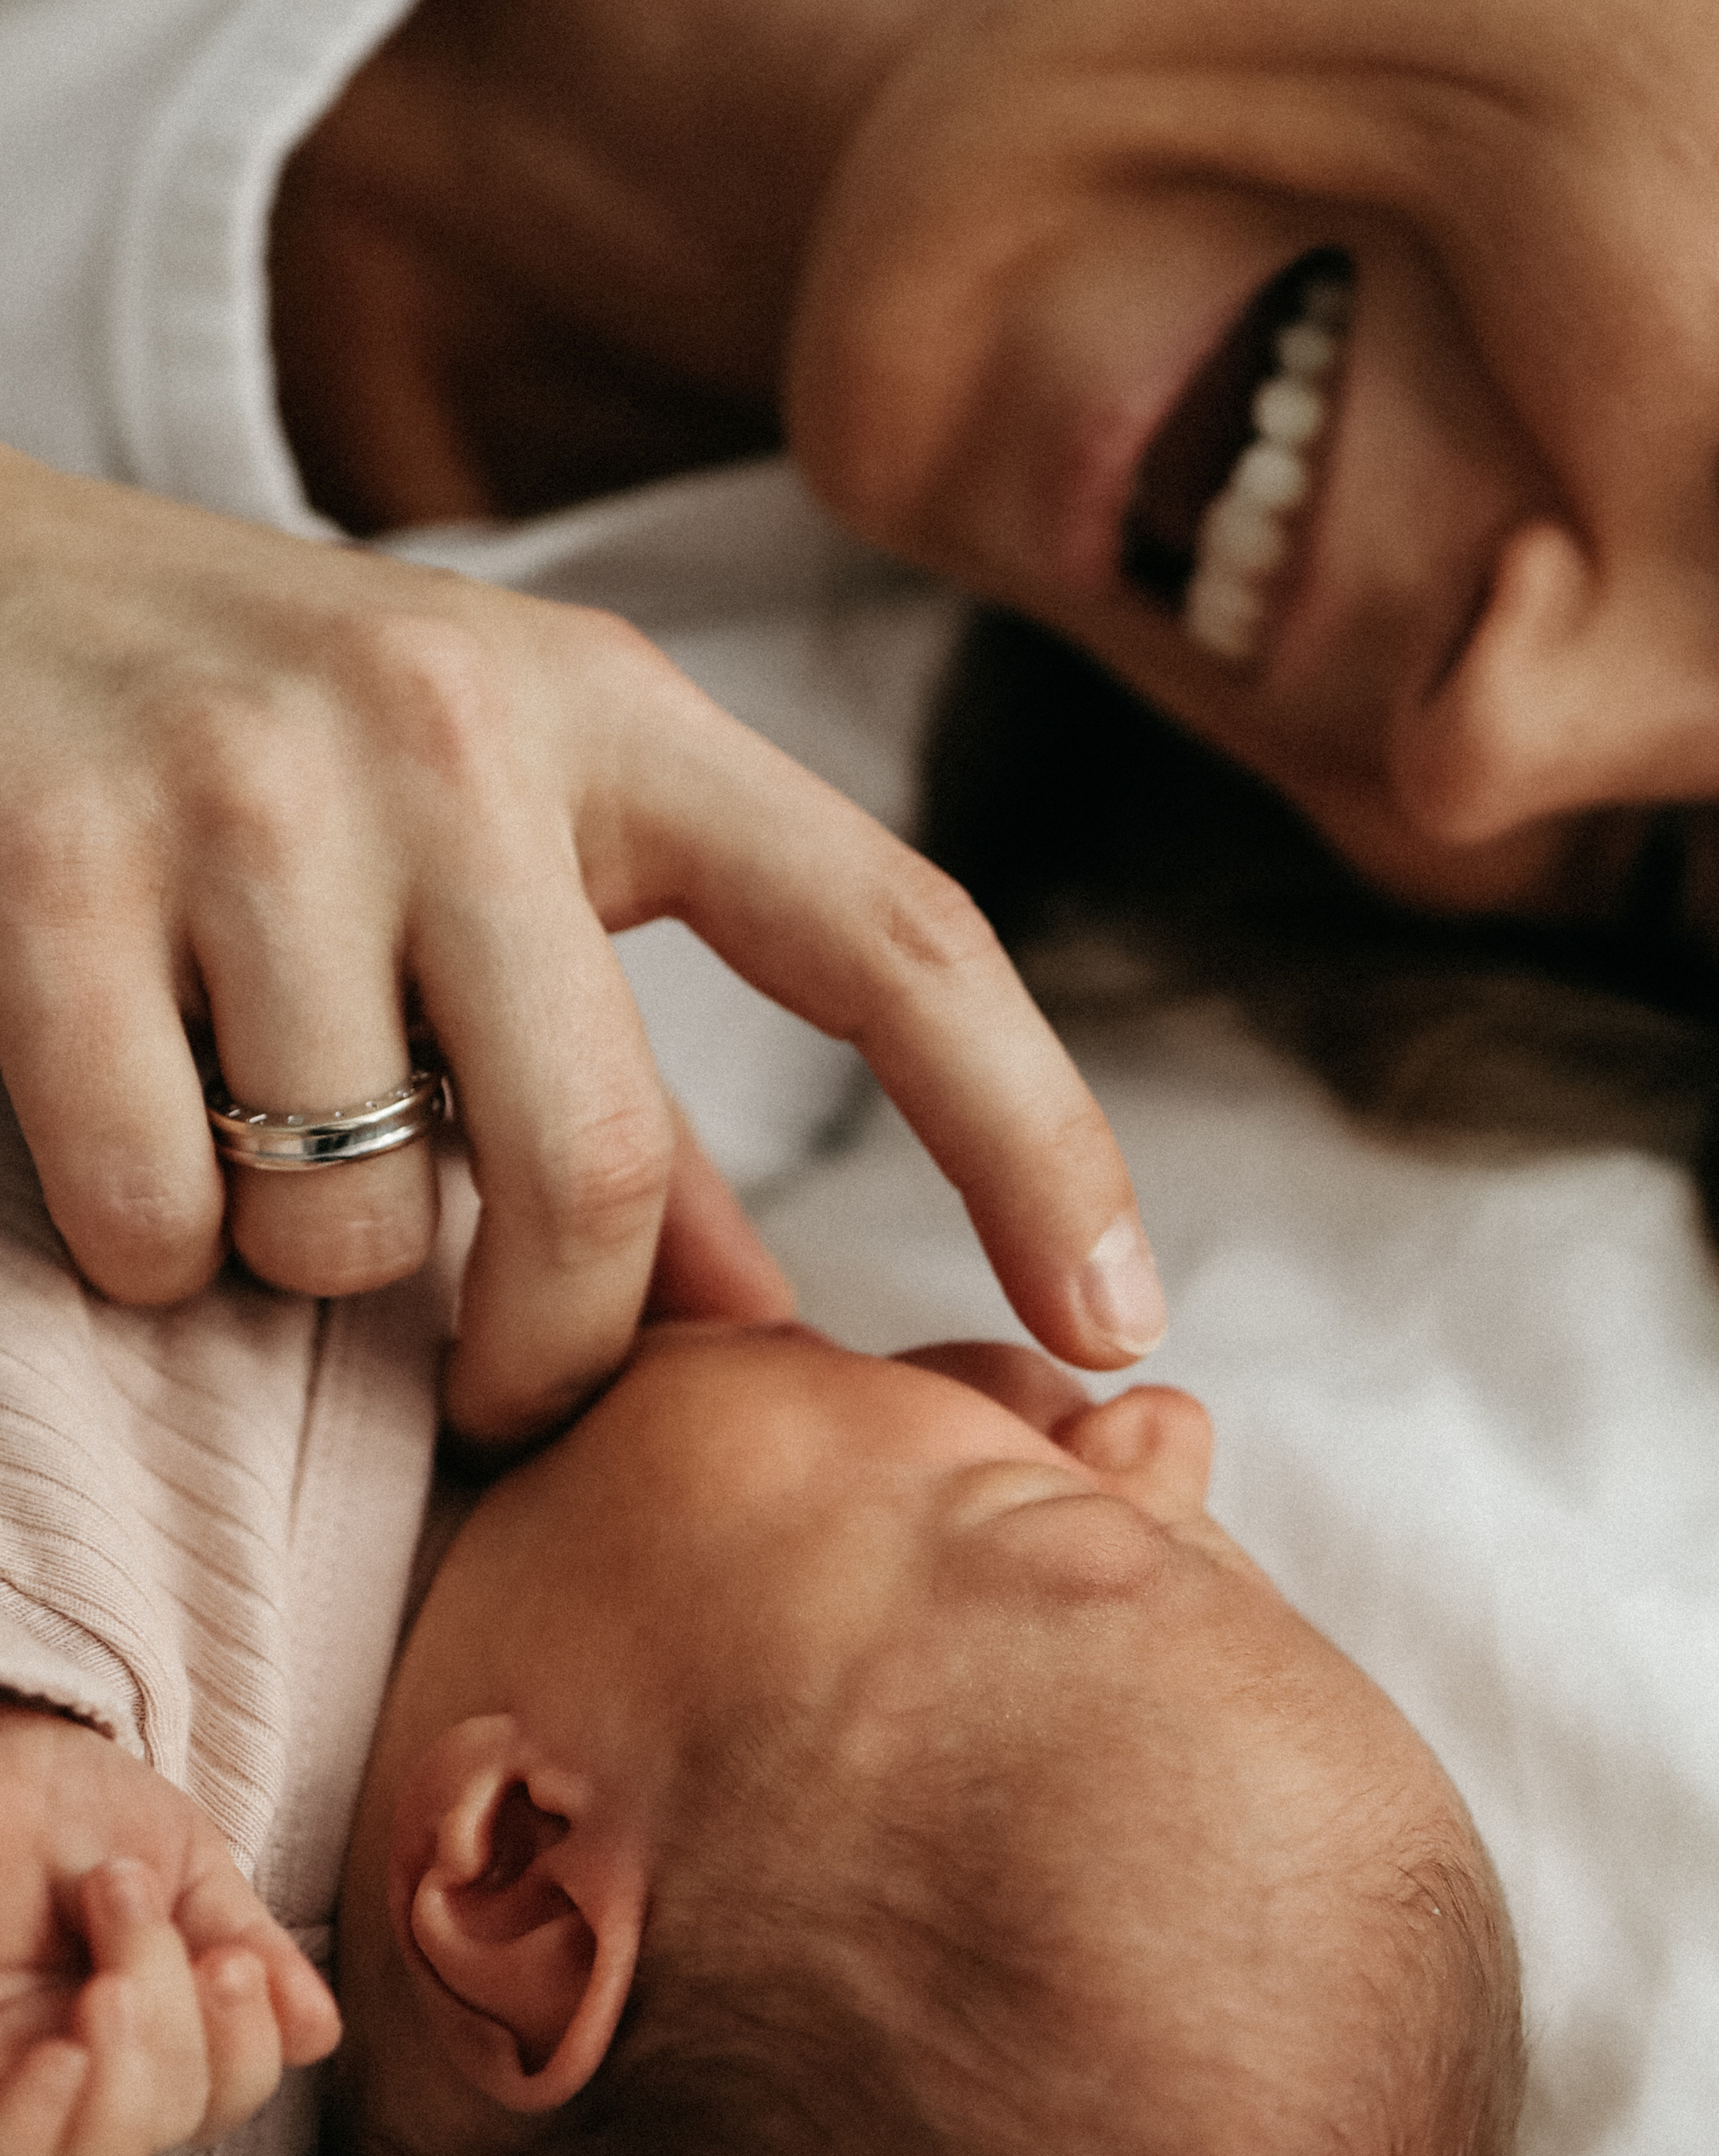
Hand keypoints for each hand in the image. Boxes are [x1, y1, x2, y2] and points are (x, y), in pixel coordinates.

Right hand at [0, 448, 1163, 1445]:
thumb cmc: (270, 765)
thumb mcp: (492, 859)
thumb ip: (628, 1086)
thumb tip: (765, 1327)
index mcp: (617, 716)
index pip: (899, 940)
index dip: (1037, 1142)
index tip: (1124, 1325)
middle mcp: (456, 723)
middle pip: (598, 1170)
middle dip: (554, 1344)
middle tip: (508, 1388)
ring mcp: (249, 785)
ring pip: (354, 1217)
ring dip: (312, 1268)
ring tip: (247, 1140)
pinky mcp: (51, 860)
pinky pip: (158, 1206)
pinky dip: (151, 1248)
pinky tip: (120, 1129)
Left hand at [0, 1707, 339, 2155]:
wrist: (0, 1744)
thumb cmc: (71, 1803)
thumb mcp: (181, 1859)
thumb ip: (246, 1939)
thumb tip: (320, 2034)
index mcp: (149, 2027)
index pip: (217, 2098)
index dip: (244, 2051)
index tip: (232, 1960)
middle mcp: (78, 2072)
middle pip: (159, 2136)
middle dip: (179, 2040)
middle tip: (134, 1919)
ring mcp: (13, 2083)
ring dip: (122, 2088)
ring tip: (105, 1984)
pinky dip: (40, 2130)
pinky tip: (59, 2058)